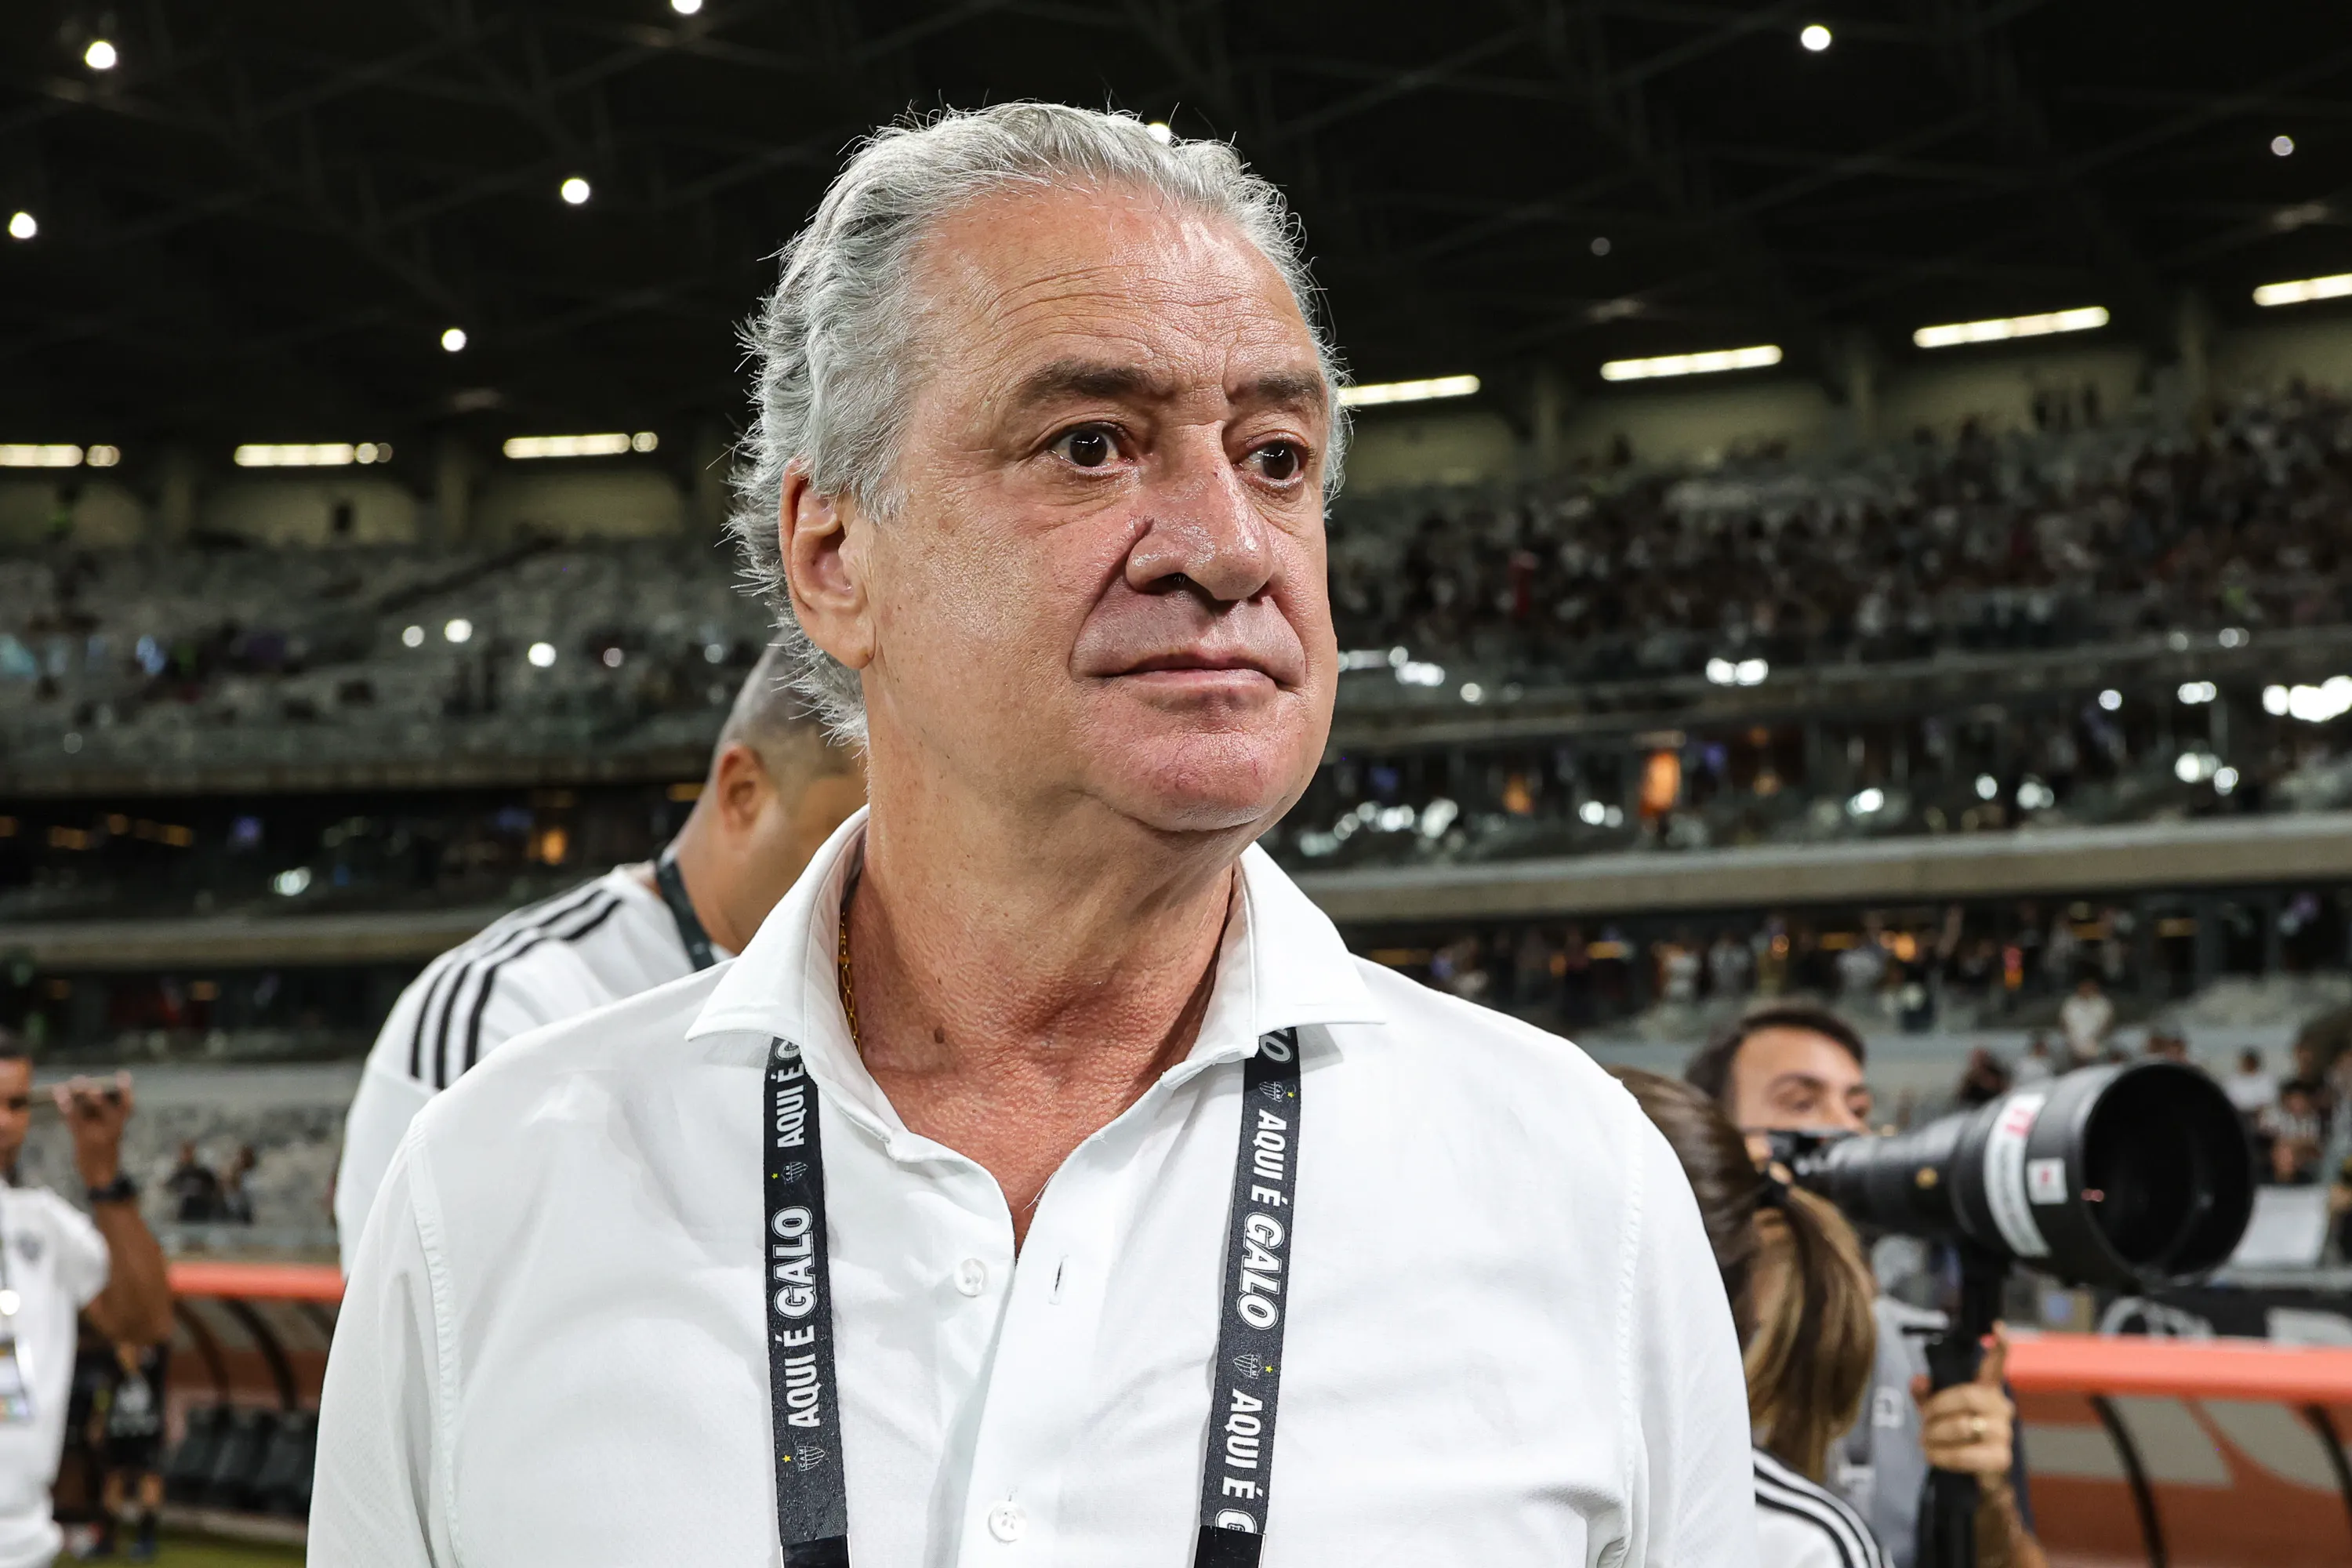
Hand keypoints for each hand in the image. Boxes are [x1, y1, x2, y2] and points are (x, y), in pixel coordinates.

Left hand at [54, 1072, 133, 1189]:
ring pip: (87, 1111)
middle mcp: (112, 1128)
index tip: (123, 1075)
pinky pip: (74, 1120)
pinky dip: (66, 1107)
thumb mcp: (110, 1135)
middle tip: (80, 1079)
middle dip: (92, 1092)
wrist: (102, 1177)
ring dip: (76, 1096)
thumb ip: (105, 1117)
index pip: (126, 1105)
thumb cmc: (104, 1153)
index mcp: (120, 1126)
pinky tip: (60, 1097)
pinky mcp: (83, 1140)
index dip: (125, 1090)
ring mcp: (98, 1134)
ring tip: (67, 1085)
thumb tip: (90, 1095)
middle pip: (104, 1105)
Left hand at [1911, 1322, 2015, 1478]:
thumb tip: (1918, 1380)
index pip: (1995, 1365)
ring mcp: (2004, 1433)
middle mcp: (2001, 1408)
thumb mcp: (1936, 1413)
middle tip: (1922, 1421)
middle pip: (1965, 1396)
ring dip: (1935, 1435)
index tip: (1997, 1327)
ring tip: (1924, 1441)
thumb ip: (1925, 1394)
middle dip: (1936, 1409)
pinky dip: (1943, 1455)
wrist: (1976, 1478)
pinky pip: (1966, 1454)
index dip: (1999, 1346)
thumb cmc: (1956, 1438)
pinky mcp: (2001, 1458)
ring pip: (1962, 1426)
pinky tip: (1932, 1456)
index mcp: (1987, 1391)